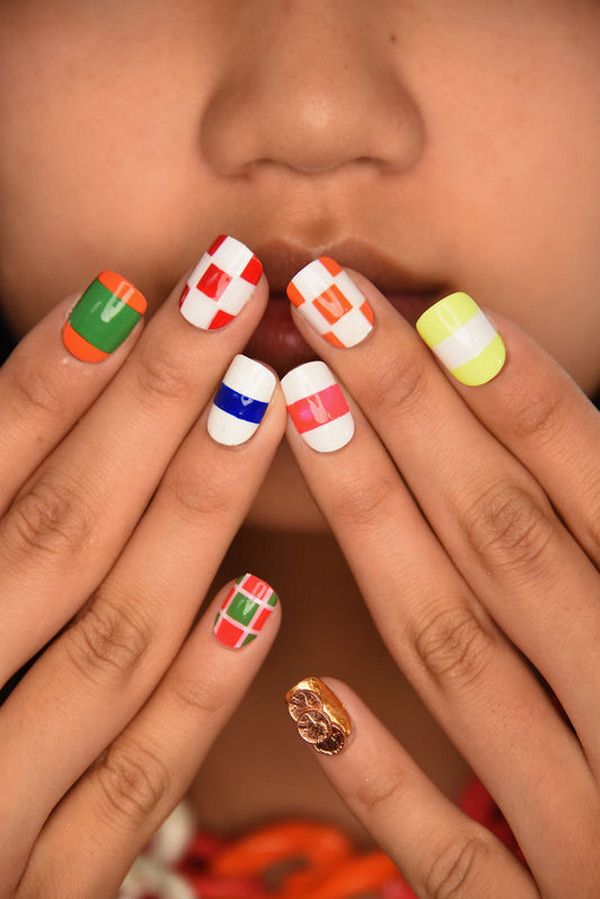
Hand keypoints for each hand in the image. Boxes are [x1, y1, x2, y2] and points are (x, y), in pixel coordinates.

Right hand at [0, 239, 284, 897]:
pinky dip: (195, 693)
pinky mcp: (40, 893)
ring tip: (270, 404)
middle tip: (232, 294)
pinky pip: (130, 788)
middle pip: (59, 532)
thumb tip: (50, 382)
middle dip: (151, 404)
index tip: (134, 287)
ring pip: (110, 641)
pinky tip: (263, 598)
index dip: (52, 375)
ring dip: (194, 516)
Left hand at [280, 260, 599, 896]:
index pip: (594, 492)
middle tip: (332, 311)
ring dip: (376, 532)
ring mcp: (594, 835)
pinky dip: (381, 773)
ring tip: (302, 416)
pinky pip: (451, 851)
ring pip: (459, 658)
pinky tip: (309, 688)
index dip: (518, 393)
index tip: (434, 306)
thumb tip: (557, 426)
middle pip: (507, 543)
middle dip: (414, 418)